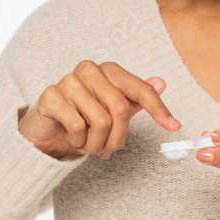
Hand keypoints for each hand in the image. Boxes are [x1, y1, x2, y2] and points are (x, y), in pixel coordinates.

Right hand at [18, 61, 180, 159]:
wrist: (46, 133)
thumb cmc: (83, 119)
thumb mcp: (114, 111)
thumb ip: (136, 98)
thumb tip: (161, 82)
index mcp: (108, 70)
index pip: (140, 89)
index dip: (159, 109)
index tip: (174, 126)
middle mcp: (89, 70)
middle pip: (121, 109)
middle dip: (118, 138)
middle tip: (108, 149)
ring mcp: (68, 81)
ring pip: (100, 121)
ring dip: (96, 143)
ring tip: (88, 143)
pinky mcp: (50, 97)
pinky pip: (78, 126)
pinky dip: (79, 142)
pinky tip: (72, 139)